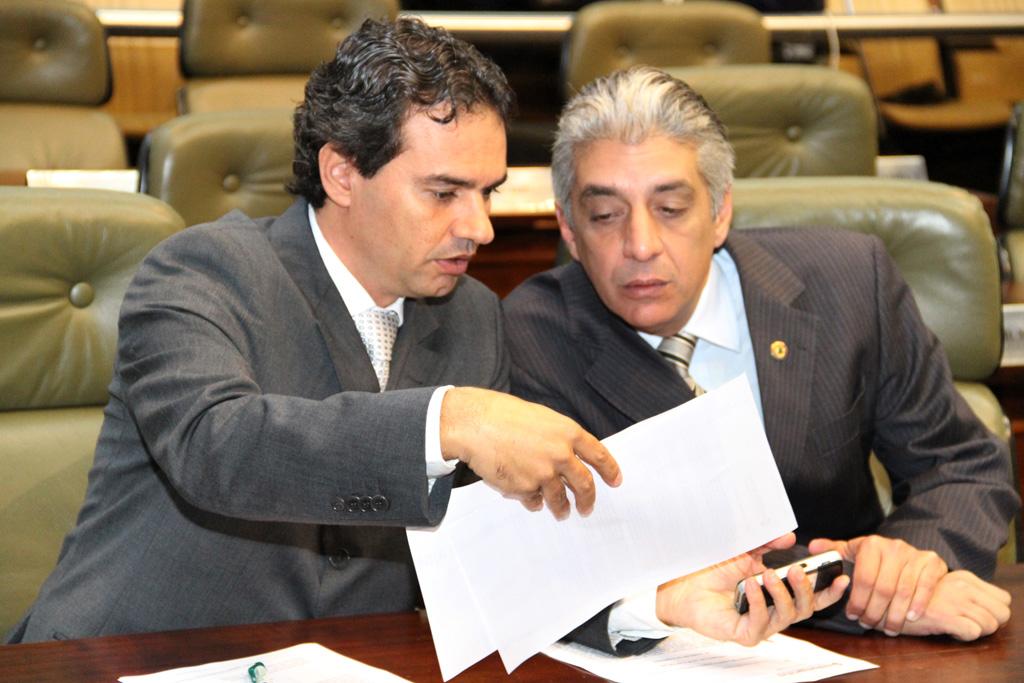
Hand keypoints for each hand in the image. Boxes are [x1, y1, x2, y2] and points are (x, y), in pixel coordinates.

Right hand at [440, 387, 621, 518]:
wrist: (475, 425)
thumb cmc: (503, 416)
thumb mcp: (541, 418)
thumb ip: (557, 439)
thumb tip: (567, 458)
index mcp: (568, 433)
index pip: (599, 455)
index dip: (610, 470)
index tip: (615, 481)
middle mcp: (561, 455)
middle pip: (584, 484)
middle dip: (588, 500)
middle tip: (587, 508)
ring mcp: (543, 474)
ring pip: (560, 499)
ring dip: (562, 509)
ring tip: (562, 513)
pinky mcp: (525, 489)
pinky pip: (534, 501)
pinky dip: (534, 502)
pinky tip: (532, 501)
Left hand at [655, 533, 848, 645]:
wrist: (683, 584)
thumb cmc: (713, 570)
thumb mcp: (744, 551)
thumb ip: (767, 544)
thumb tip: (791, 537)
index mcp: (777, 593)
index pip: (811, 597)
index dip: (830, 591)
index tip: (842, 577)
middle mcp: (772, 611)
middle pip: (805, 608)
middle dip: (805, 589)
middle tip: (797, 571)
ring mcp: (760, 625)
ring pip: (787, 616)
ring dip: (781, 594)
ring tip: (766, 575)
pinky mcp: (744, 634)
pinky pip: (760, 623)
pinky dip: (758, 602)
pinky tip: (750, 586)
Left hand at [809, 535, 946, 634]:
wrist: (916, 554)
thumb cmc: (880, 558)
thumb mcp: (857, 551)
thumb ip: (835, 550)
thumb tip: (813, 547)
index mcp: (871, 545)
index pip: (862, 578)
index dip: (857, 601)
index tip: (853, 616)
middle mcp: (893, 547)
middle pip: (882, 588)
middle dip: (874, 611)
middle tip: (868, 624)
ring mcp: (914, 555)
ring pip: (902, 591)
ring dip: (894, 614)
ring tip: (888, 628)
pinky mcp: (932, 563)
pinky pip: (924, 587)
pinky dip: (917, 604)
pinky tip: (911, 617)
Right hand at [897, 570, 1010, 640]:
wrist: (881, 598)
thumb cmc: (910, 595)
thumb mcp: (939, 585)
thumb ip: (960, 590)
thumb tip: (988, 608)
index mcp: (962, 576)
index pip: (1003, 598)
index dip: (994, 611)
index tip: (976, 615)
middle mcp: (961, 585)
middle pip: (1002, 612)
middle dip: (991, 623)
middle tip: (970, 624)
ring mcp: (953, 599)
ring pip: (990, 624)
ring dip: (976, 631)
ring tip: (956, 627)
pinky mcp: (943, 615)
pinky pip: (973, 632)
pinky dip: (963, 636)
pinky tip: (946, 630)